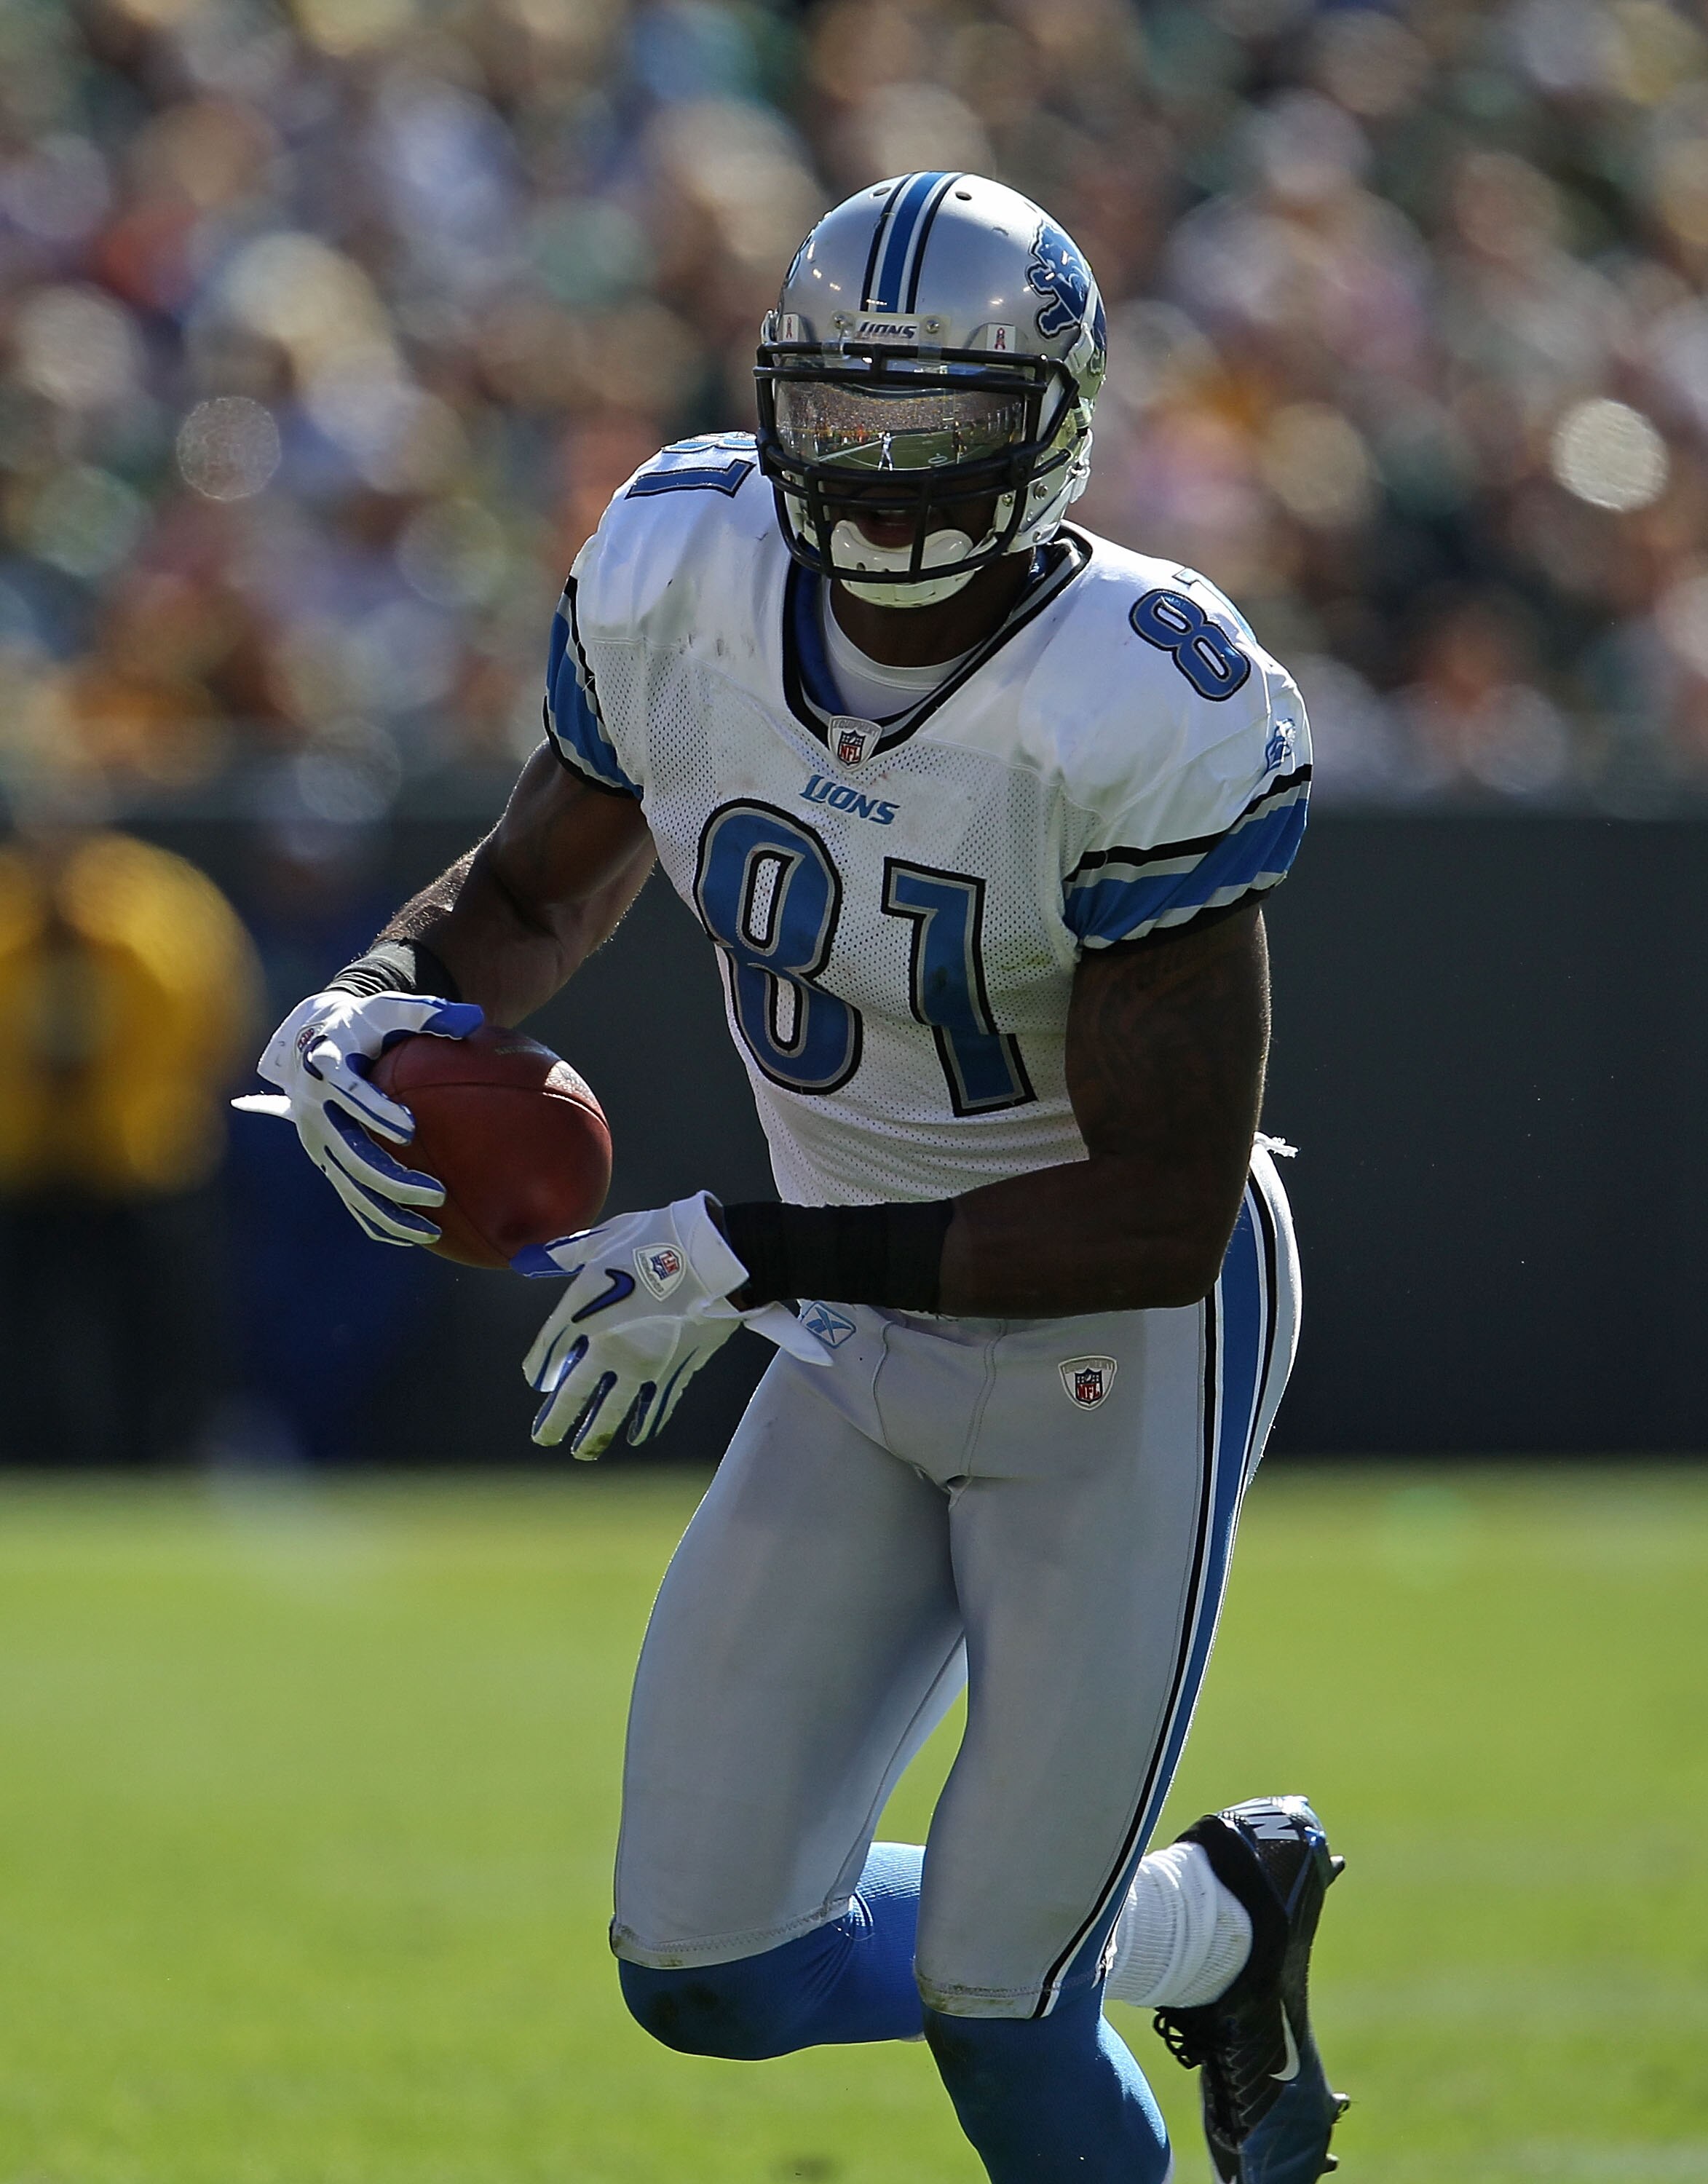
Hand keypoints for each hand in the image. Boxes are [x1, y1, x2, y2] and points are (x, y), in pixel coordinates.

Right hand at [234, 989, 483, 1245]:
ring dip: (389, 1212)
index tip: (410, 1129)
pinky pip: (351, 1197)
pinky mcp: (325, 1160)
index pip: (350, 1094)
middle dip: (391, 1177)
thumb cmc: (366, 1023)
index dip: (376, 1111)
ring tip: (433, 1230)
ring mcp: (317, 1140)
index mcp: (328, 1067)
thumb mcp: (392, 1010)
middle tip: (437, 1193)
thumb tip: (475, 1019)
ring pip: (350, 1185)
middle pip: (351, 1152)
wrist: (315, 1040)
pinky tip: (415, 1237)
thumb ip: (429, 1013)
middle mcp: (315, 1108)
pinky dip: (379, 1220)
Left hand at [516, 1191, 828, 1456]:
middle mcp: (605, 1347)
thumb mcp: (604, 1238)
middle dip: (556, 1420)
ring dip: (594, 1435)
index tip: (538, 1382)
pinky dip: (644, 1424)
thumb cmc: (657, 1238)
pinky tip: (637, 1435)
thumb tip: (527, 1261)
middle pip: (572, 1394)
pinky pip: (654, 1407)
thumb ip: (565, 1254)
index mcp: (582, 1312)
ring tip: (582, 1451)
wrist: (716, 1257)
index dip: (540, 1370)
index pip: (549, 1354)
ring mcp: (640, 1365)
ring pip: (611, 1412)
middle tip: (544, 1438)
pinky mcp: (674, 1372)